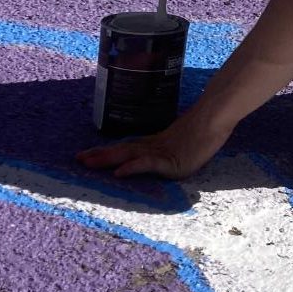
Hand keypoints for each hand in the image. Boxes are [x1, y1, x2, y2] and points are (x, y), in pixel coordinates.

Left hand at [76, 110, 233, 178]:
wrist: (215, 119)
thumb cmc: (202, 133)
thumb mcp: (179, 145)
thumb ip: (165, 153)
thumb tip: (156, 158)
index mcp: (153, 145)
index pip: (124, 149)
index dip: (104, 152)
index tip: (84, 155)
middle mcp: (152, 148)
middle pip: (120, 151)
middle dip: (98, 156)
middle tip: (77, 160)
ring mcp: (159, 153)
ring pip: (128, 156)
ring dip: (107, 159)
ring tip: (88, 163)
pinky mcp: (169, 162)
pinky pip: (147, 165)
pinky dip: (132, 168)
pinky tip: (118, 172)